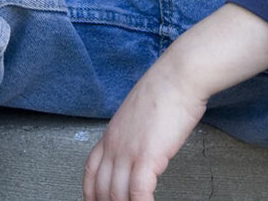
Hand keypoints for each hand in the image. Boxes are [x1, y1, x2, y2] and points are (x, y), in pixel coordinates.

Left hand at [83, 60, 205, 200]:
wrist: (177, 78)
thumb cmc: (164, 92)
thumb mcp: (136, 116)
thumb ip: (131, 134)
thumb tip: (137, 147)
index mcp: (110, 135)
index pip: (90, 171)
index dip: (91, 192)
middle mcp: (114, 145)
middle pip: (100, 187)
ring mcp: (128, 152)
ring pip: (116, 194)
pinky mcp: (146, 157)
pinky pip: (139, 192)